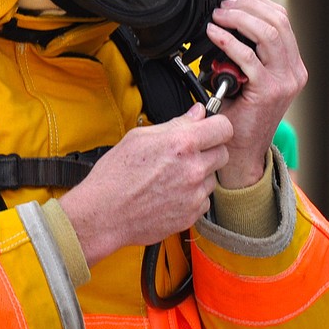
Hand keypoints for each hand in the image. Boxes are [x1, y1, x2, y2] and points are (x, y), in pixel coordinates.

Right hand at [59, 104, 231, 265]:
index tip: (210, 129)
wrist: (104, 214)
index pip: (223, 128)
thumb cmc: (114, 177)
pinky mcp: (192, 214)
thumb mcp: (139, 138)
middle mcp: (193, 169)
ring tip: (172, 177)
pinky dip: (192, 196)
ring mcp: (194, 194)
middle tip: (187, 153)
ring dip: (199, 175)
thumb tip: (196, 114)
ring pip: (213, 178)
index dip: (217, 126)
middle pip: (223, 153)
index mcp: (181, 144)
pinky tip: (170, 193)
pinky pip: (204, 200)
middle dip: (209, 150)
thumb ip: (175, 124)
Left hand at [205, 0, 307, 188]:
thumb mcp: (246, 78)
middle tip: (221, 5)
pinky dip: (229, 41)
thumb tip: (222, 22)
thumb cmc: (238, 115)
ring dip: (239, 19)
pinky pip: (248, 58)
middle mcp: (294, 71)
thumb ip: (245, 53)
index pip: (281, 19)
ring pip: (268, 34)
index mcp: (291, 64)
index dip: (255, 2)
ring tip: (217, 16)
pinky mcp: (269, 92)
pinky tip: (214, 34)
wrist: (240, 151)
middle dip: (246, 6)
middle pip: (277, 20)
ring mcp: (285, 81)